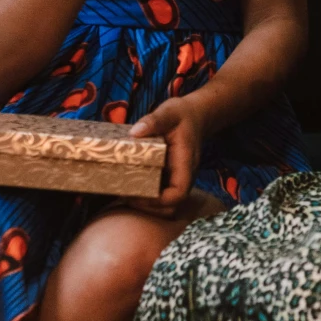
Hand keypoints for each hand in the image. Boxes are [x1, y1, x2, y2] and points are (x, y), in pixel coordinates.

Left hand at [130, 96, 203, 211]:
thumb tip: (135, 132)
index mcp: (185, 164)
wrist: (195, 115)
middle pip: (171, 207)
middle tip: (126, 197)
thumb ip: (154, 120)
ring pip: (165, 205)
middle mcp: (182, 176)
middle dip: (149, 208)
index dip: (158, 201)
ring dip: (146, 205)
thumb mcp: (169, 112)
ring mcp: (176, 178)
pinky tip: (129, 186)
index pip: (178, 193)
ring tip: (125, 194)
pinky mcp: (168, 177)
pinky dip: (145, 196)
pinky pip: (159, 195)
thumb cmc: (183, 114)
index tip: (137, 195)